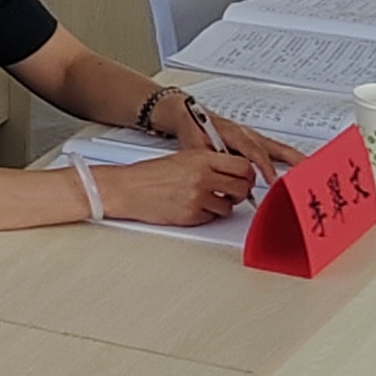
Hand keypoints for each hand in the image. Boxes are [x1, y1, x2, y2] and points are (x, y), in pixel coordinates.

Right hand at [88, 147, 262, 224]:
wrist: (128, 189)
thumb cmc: (151, 174)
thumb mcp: (184, 158)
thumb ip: (210, 162)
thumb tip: (235, 171)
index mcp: (202, 158)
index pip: (242, 166)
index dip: (248, 174)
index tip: (246, 178)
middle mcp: (202, 177)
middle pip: (242, 188)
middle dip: (240, 192)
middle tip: (232, 192)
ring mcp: (197, 197)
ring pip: (229, 207)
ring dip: (222, 205)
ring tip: (207, 199)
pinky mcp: (191, 215)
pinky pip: (212, 218)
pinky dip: (207, 214)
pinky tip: (193, 206)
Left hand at [165, 98, 301, 168]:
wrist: (188, 114)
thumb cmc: (192, 129)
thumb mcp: (195, 148)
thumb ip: (209, 161)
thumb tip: (220, 177)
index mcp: (232, 133)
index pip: (252, 151)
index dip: (264, 166)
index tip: (272, 180)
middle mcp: (246, 133)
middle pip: (273, 147)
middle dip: (290, 161)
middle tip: (304, 173)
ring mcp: (252, 136)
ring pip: (277, 147)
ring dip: (294, 158)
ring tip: (311, 169)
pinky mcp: (254, 140)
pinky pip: (275, 149)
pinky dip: (288, 157)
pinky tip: (299, 165)